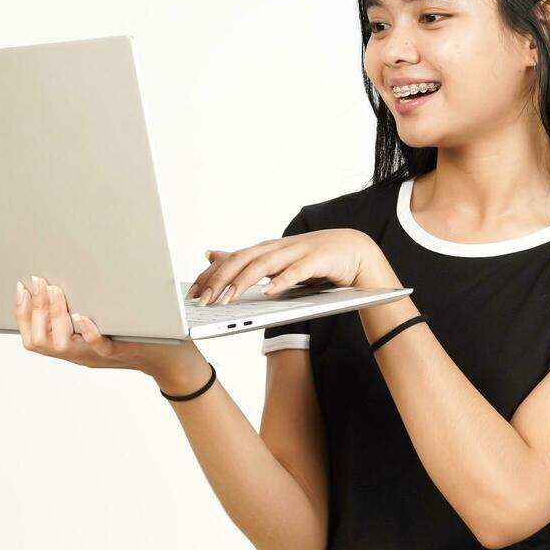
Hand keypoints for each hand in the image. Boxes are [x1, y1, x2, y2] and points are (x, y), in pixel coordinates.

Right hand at [14, 274, 202, 376]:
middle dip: (34, 309)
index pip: (33, 338)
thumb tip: (69, 272)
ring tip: (55, 291)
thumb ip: (86, 304)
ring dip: (55, 315)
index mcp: (71, 346)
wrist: (171, 358)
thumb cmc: (137, 335)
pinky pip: (99, 347)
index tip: (20, 288)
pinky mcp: (119, 352)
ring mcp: (96, 355)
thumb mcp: (105, 319)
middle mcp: (79, 354)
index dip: (21, 314)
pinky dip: (88, 332)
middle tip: (37, 282)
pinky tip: (83, 317)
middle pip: (40, 342)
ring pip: (62, 346)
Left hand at [189, 228, 389, 304]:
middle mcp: (278, 247)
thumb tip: (210, 254)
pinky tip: (268, 292)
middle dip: (220, 280)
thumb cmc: (315, 259)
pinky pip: (297, 271)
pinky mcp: (317, 260)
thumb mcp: (276, 261)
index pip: (232, 259)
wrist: (357, 252)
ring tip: (228, 299)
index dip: (211, 276)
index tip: (192, 295)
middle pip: (242, 260)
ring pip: (264, 264)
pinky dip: (282, 281)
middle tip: (202, 302)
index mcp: (267, 249)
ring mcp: (297, 252)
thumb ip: (245, 261)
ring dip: (244, 281)